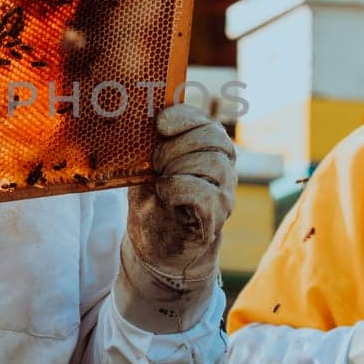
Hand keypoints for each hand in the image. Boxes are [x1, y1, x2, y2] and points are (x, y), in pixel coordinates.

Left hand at [127, 103, 237, 273]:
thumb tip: (138, 118)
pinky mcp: (218, 214)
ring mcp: (224, 190)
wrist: (157, 246)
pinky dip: (179, 189)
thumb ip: (149, 145)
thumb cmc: (153, 201)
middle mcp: (223, 166)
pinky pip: (205, 193)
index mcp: (206, 149)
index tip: (160, 124)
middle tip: (155, 163)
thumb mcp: (145, 168)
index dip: (184, 117)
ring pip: (213, 162)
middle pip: (212, 137)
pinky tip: (165, 194)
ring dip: (177, 167)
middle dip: (175, 146)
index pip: (206, 121)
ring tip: (160, 181)